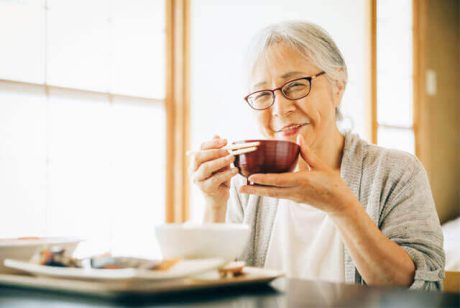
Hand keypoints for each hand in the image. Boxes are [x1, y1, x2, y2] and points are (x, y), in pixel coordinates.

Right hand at [190, 135, 238, 209]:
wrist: (219, 199)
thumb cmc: (220, 179)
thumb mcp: (220, 163)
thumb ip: (218, 151)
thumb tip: (216, 134)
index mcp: (196, 162)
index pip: (200, 148)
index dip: (212, 142)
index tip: (226, 140)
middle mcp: (193, 170)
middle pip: (199, 156)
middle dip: (215, 151)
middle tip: (228, 150)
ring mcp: (198, 180)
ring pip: (206, 167)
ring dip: (220, 161)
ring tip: (232, 158)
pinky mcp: (206, 189)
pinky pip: (216, 179)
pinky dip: (227, 173)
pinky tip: (235, 170)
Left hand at [239, 135, 355, 214]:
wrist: (340, 205)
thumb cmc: (333, 184)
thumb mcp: (321, 166)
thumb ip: (307, 153)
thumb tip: (298, 137)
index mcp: (302, 181)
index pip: (279, 181)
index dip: (264, 179)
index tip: (251, 177)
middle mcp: (295, 191)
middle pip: (270, 192)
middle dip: (254, 190)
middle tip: (239, 188)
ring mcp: (294, 198)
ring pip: (272, 195)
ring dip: (258, 192)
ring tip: (244, 188)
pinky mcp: (295, 200)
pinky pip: (278, 195)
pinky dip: (267, 191)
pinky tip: (260, 188)